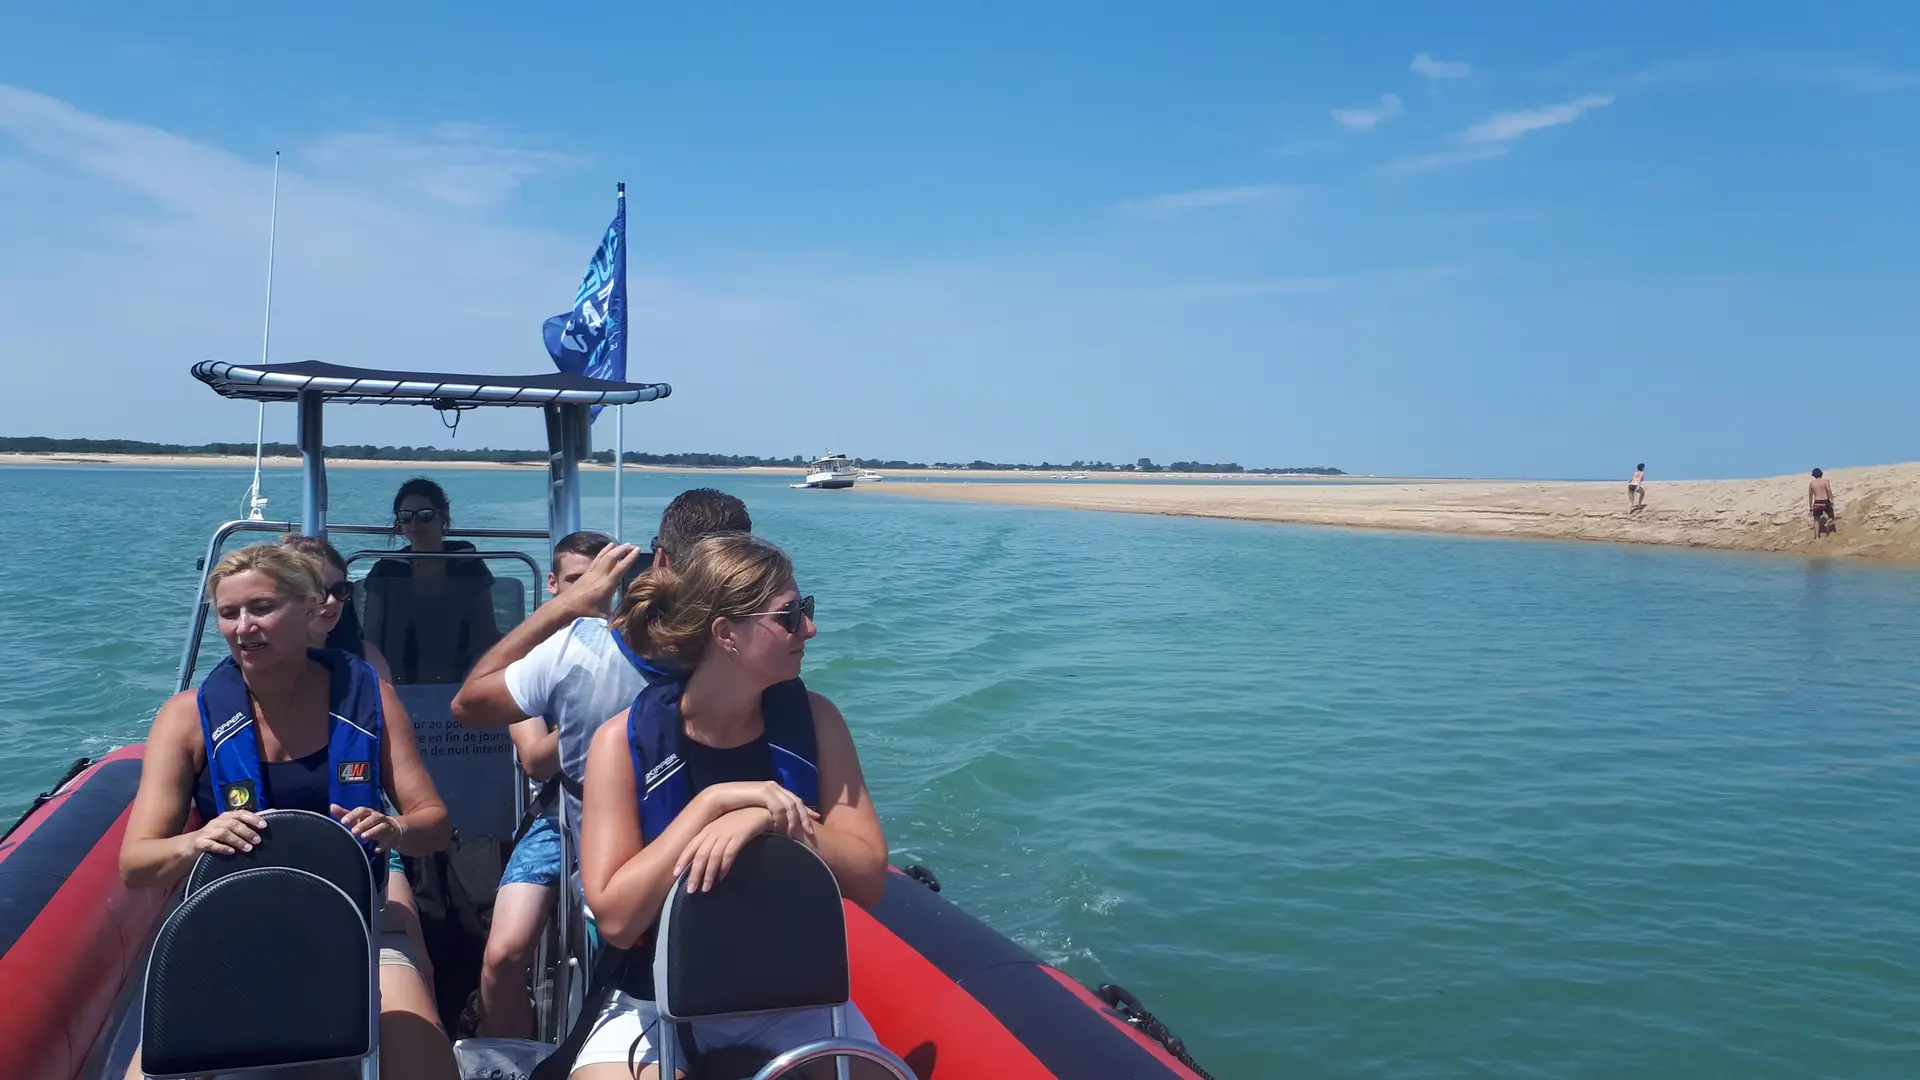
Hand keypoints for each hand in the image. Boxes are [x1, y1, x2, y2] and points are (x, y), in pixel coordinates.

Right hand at [191, 809, 267, 855]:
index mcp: (225, 817)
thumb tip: (269, 817)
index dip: (252, 818)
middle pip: (233, 823)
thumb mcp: (228, 830)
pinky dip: (222, 847)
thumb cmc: (214, 837)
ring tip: (248, 848)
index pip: (240, 813)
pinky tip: (231, 852)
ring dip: (237, 840)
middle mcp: (216, 822)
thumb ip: (245, 825)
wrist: (189, 846)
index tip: (264, 825)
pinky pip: (210, 844)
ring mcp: (207, 832)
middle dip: (247, 832)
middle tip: (258, 841)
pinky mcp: (199, 843)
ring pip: (224, 833)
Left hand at [331, 803, 404, 850]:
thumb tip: (332, 806)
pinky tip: (376, 849)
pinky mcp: (391, 836)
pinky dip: (382, 844)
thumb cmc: (369, 824)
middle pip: (372, 817)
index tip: (343, 822)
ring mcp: (385, 826)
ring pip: (381, 826)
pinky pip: (387, 839)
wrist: (392, 831)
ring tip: (363, 837)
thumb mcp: (357, 819)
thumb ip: (344, 814)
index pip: (361, 810)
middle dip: (363, 824)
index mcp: (368, 813)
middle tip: (353, 831)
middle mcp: (378, 817)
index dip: (352, 815)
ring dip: (372, 831)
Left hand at [566, 542, 644, 614]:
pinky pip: (597, 559)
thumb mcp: (603, 616)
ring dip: (615, 549)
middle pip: (612, 558)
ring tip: (625, 544)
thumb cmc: (584, 613)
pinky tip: (609, 546)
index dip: (629, 559)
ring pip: (604, 557)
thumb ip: (616, 614)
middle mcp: (599, 577)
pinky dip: (604, 551)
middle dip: (623, 550)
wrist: (564, 607)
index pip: (620, 569)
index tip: (638, 550)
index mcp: (605, 587)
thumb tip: (629, 617)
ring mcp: (592, 573)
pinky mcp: (586, 573)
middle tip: (633, 546)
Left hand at [675, 807, 779, 893]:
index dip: (683, 860)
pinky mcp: (740, 835)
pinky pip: (729, 854)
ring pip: (713, 856)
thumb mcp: (723, 829)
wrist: (759, 810)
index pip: (691, 846)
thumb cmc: (741, 821)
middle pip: (700, 855)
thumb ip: (713, 842)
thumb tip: (706, 862)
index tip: (675, 874)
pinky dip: (724, 867)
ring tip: (705, 889)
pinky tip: (722, 877)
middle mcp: (714, 831)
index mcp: (708, 830)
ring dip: (708, 874)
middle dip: (694, 873)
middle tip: (691, 890)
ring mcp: (727, 833)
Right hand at [702, 781, 818, 840]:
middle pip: (797, 803)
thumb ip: (768, 814)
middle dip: (804, 818)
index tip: (815, 822)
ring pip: (790, 806)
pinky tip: (780, 830)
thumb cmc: (736, 807)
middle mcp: (774, 787)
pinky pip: (779, 807)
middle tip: (810, 834)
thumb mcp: (756, 811)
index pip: (796, 800)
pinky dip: (781, 819)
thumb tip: (777, 826)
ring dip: (793, 822)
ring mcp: (769, 788)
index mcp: (774, 790)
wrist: (719, 798)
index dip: (806, 811)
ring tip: (792, 836)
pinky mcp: (763, 792)